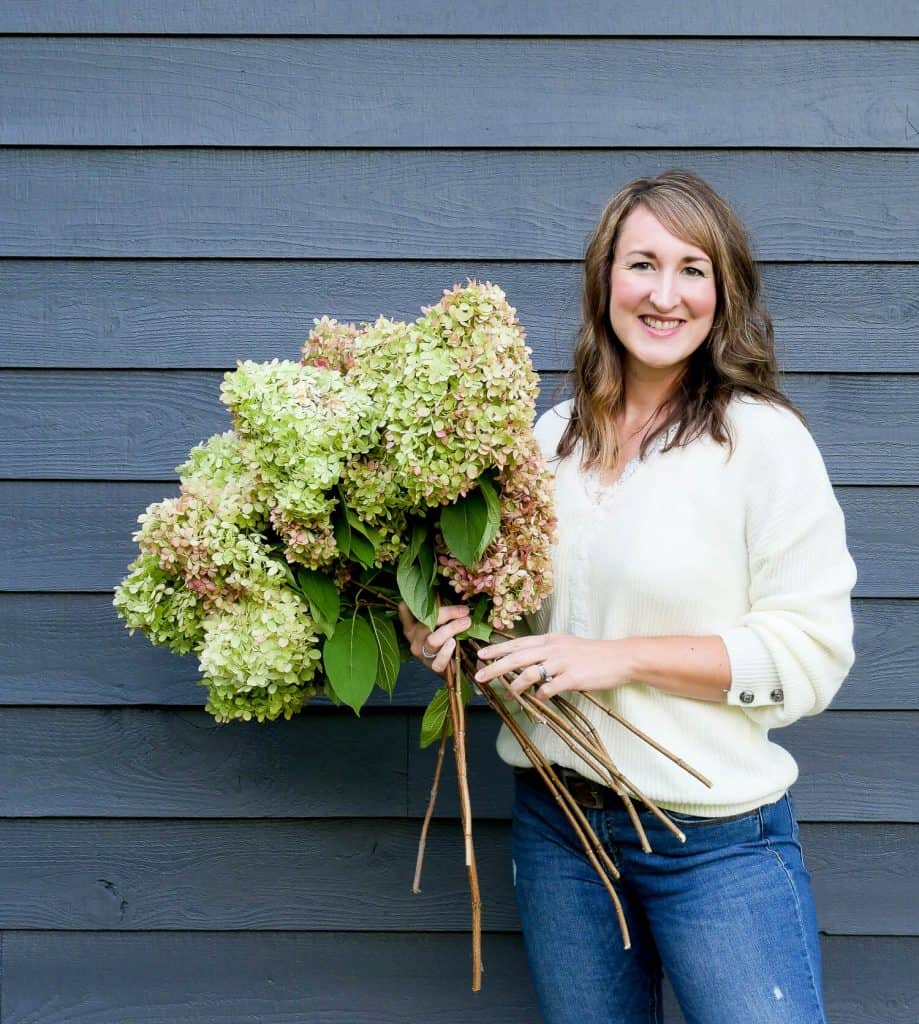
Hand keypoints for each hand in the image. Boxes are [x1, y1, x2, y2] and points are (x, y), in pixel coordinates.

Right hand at [397, 601, 470, 676]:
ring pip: (433, 640)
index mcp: (412, 627)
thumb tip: (450, 593)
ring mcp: (423, 653)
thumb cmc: (445, 636)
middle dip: (447, 614)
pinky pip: (439, 660)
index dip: (413, 604)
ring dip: (451, 629)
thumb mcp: (438, 621)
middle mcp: (414, 639)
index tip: (431, 595)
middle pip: (426, 624)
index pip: (406, 613)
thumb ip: (439, 610)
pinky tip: (452, 643)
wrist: (452, 663)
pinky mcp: (433, 666)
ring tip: (466, 622)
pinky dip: (446, 652)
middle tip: (464, 610)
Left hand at [474, 632, 629, 700]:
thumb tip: (526, 663)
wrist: (620, 657)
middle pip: (517, 657)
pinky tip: (538, 700)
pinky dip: (540, 695)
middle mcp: (552, 648)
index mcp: (549, 640)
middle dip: (495, 666)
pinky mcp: (573, 678)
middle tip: (479, 675)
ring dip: (515, 685)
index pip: (517, 643)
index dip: (497, 649)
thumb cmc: (592, 654)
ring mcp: (562, 663)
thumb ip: (546, 652)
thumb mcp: (565, 646)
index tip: (481, 654)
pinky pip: (549, 688)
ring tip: (508, 693)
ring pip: (530, 672)